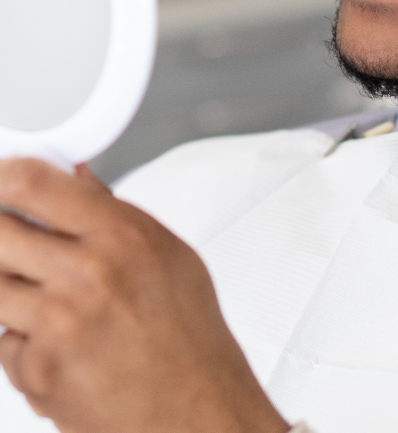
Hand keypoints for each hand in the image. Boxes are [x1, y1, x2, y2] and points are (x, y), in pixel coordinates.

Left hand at [0, 158, 288, 432]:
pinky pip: (0, 338)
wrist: (195, 406)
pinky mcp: (34, 371)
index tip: (1, 179)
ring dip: (9, 286)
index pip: (31, 183)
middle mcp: (86, 274)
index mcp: (123, 235)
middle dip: (2, 231)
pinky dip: (20, 336)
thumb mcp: (167, 252)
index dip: (3, 175)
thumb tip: (72, 178)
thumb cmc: (188, 330)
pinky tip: (60, 340)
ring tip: (49, 295)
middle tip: (16, 237)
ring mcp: (56, 324)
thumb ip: (112, 211)